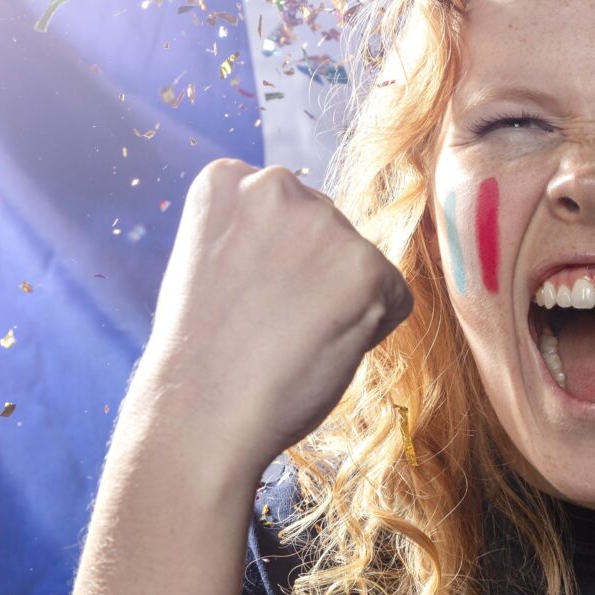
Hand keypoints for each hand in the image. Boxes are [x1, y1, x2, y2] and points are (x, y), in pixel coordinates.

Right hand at [123, 158, 412, 480]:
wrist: (199, 416)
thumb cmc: (202, 354)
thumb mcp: (213, 261)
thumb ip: (259, 233)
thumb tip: (323, 241)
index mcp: (228, 179)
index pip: (286, 209)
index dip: (271, 264)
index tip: (240, 296)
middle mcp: (275, 183)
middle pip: (327, 231)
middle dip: (312, 277)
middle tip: (266, 324)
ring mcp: (323, 222)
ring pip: (361, 265)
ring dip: (342, 303)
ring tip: (288, 339)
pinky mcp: (366, 267)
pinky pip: (396, 299)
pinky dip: (372, 331)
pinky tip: (320, 348)